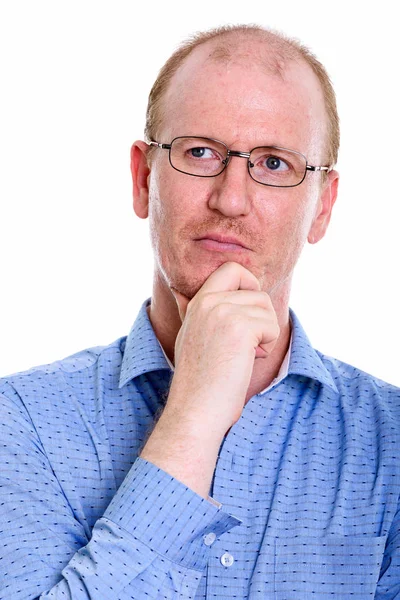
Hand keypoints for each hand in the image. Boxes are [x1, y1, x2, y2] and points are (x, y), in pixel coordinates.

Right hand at [169, 261, 279, 431]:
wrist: (195, 410)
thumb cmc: (201, 381)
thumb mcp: (194, 337)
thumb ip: (206, 313)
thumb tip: (213, 293)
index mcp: (197, 302)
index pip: (232, 269)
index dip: (249, 284)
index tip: (248, 313)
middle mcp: (208, 302)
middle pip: (256, 288)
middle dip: (261, 314)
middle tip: (249, 340)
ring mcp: (222, 312)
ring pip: (266, 307)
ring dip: (265, 332)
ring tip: (246, 354)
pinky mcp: (239, 328)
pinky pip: (272, 325)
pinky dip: (268, 345)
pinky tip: (249, 360)